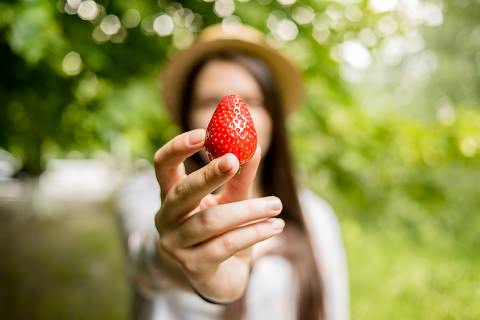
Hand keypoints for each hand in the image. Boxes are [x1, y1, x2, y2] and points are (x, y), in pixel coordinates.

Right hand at [154, 129, 283, 301]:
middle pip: (182, 192)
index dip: (177, 148)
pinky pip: (226, 245)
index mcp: (171, 195)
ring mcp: (176, 244)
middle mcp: (166, 218)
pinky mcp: (193, 266)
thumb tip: (255, 146)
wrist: (218, 277)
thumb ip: (240, 176)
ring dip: (247, 210)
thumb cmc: (221, 231)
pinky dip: (254, 233)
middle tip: (235, 159)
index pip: (163, 166)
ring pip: (210, 221)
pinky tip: (275, 226)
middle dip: (208, 174)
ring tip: (276, 204)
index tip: (204, 133)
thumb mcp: (230, 200)